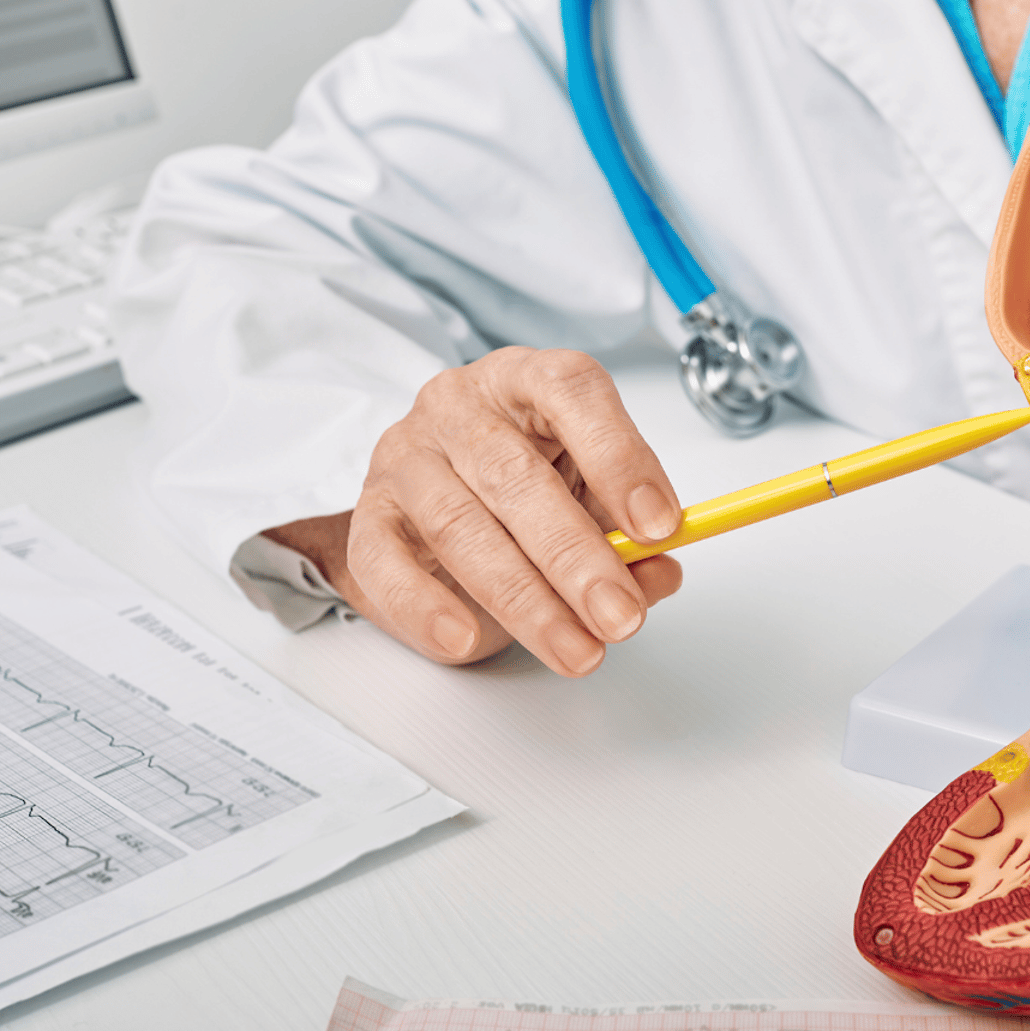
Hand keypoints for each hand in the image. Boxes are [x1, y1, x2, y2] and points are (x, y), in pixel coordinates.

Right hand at [266, 348, 683, 675]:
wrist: (425, 509)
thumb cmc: (518, 490)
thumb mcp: (587, 501)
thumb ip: (628, 536)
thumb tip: (660, 573)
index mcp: (527, 381)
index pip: (572, 391)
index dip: (620, 458)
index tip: (660, 526)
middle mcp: (461, 407)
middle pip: (516, 475)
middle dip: (577, 558)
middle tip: (620, 615)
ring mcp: (406, 457)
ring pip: (460, 526)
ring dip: (524, 599)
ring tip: (575, 648)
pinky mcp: (369, 514)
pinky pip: (385, 562)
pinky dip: (426, 606)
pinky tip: (465, 635)